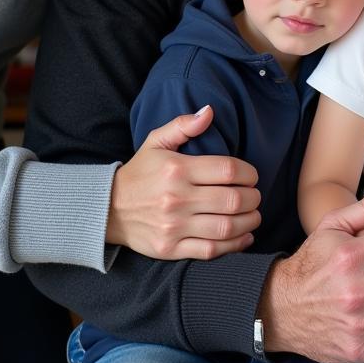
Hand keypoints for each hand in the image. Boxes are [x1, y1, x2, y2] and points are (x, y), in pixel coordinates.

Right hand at [107, 105, 261, 258]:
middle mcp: (177, 199)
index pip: (228, 171)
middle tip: (256, 196)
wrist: (107, 209)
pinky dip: (234, 246)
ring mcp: (174, 226)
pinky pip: (210, 251)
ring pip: (225, 227)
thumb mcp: (156, 142)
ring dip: (249, 222)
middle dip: (253, 198)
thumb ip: (183, 125)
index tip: (252, 176)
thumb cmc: (139, 172)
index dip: (249, 173)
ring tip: (254, 215)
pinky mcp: (170, 249)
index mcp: (178, 170)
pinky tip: (244, 237)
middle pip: (231, 200)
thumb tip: (209, 111)